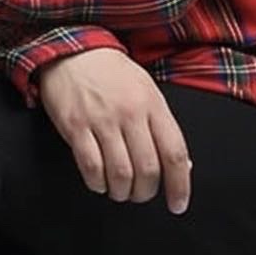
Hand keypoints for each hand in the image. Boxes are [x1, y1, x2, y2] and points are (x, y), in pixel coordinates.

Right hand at [37, 48, 191, 213]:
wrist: (74, 50)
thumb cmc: (113, 73)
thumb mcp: (146, 90)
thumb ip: (162, 125)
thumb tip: (181, 165)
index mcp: (152, 104)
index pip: (174, 153)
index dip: (180, 185)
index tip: (178, 204)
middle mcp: (130, 113)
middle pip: (148, 169)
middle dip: (146, 192)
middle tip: (140, 194)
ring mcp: (101, 119)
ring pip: (120, 173)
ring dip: (122, 192)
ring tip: (120, 191)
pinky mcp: (75, 125)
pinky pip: (90, 167)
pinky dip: (97, 183)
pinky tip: (99, 182)